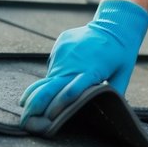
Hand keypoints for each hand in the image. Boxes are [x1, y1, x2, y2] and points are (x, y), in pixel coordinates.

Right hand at [19, 0, 147, 127]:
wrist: (115, 24)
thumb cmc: (121, 54)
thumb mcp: (122, 75)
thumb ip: (113, 93)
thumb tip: (108, 112)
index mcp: (92, 71)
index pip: (71, 92)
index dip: (58, 107)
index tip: (48, 120)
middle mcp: (75, 62)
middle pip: (50, 87)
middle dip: (35, 106)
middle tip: (25, 121)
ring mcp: (65, 52)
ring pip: (49, 77)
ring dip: (43, 91)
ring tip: (29, 105)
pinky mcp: (60, 44)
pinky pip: (54, 64)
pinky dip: (55, 73)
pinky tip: (63, 73)